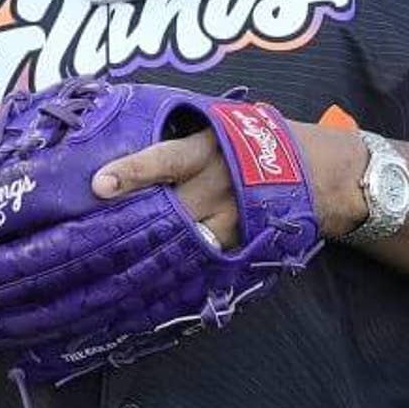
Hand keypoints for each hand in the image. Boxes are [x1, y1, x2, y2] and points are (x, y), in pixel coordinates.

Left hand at [95, 118, 370, 242]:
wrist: (321, 171)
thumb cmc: (256, 139)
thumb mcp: (220, 125)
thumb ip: (179, 134)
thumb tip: (123, 123)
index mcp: (206, 151)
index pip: (163, 160)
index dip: (131, 173)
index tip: (99, 185)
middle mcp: (216, 187)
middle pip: (167, 210)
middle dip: (131, 223)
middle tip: (87, 238)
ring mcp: (231, 221)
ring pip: (184, 241)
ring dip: (150, 252)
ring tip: (107, 268)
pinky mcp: (242, 245)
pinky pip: (204, 259)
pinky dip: (178, 269)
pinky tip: (148, 284)